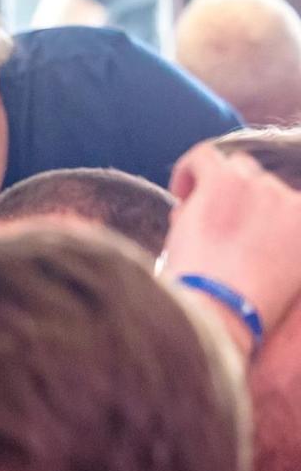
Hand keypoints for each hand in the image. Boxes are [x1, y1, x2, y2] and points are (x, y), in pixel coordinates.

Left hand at [164, 142, 300, 341]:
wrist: (222, 315)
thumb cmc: (241, 309)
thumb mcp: (277, 279)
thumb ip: (268, 245)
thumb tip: (234, 220)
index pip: (286, 206)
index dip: (260, 216)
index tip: (243, 233)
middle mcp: (293, 202)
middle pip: (260, 186)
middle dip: (235, 204)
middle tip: (212, 232)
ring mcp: (261, 189)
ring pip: (235, 169)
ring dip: (214, 188)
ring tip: (194, 218)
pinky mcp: (225, 182)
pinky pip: (204, 155)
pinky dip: (188, 170)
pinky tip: (180, 193)